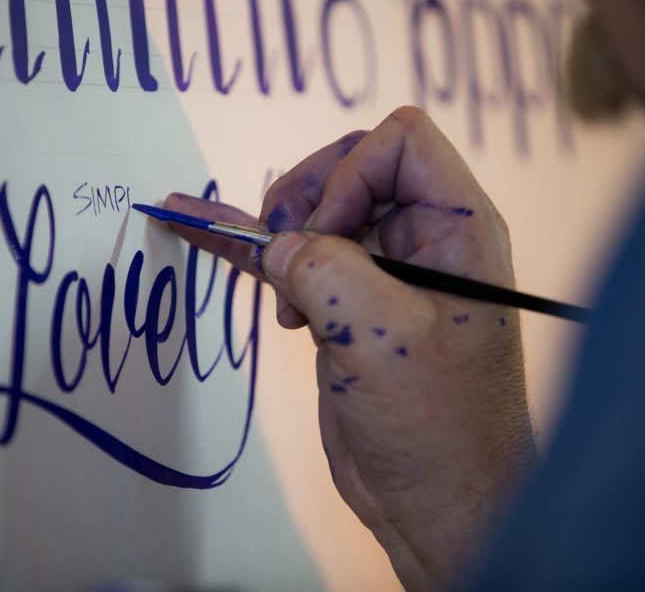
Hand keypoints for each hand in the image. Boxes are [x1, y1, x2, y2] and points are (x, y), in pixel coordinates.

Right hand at [164, 107, 535, 590]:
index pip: (400, 142)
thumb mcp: (381, 336)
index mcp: (457, 228)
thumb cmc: (435, 424)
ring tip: (278, 296)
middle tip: (292, 263)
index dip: (351, 175)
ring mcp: (378, 273)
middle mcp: (421, 240)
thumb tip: (275, 246)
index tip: (330, 236)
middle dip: (306, 202)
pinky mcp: (341, 306)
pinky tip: (187, 222)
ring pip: (312, 213)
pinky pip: (287, 258)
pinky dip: (242, 243)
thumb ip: (323, 270)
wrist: (436, 503)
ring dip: (275, 235)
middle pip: (348, 168)